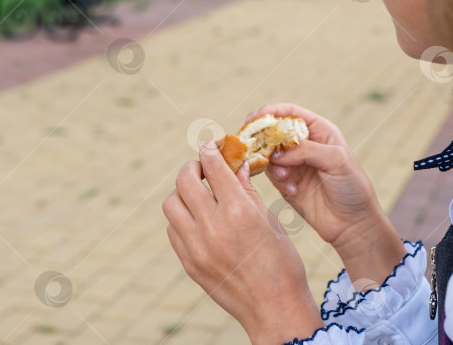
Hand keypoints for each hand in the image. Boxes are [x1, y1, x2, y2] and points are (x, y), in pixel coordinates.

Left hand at [162, 139, 322, 343]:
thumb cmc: (281, 261)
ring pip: (171, 204)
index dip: (210, 150)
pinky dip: (181, 218)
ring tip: (198, 195)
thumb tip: (236, 164)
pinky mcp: (189, 263)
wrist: (274, 307)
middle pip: (184, 181)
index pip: (214, 167)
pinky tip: (198, 219)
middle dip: (193, 168)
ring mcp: (197, 247)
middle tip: (202, 168)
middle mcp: (213, 226)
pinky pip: (173, 230)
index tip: (210, 145)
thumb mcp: (270, 220)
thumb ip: (247, 190)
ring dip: (182, 193)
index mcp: (238, 211)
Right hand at [249, 104, 407, 287]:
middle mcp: (305, 144)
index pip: (291, 113)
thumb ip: (306, 150)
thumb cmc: (352, 186)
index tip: (257, 117)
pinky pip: (273, 175)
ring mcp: (295, 164)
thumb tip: (277, 152)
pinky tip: (293, 190)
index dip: (272, 112)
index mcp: (320, 131)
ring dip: (273, 164)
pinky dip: (279, 181)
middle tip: (254, 145)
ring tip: (286, 177)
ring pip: (270, 154)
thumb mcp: (335, 160)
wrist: (353, 222)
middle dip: (264, 138)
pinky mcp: (288, 183)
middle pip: (274, 132)